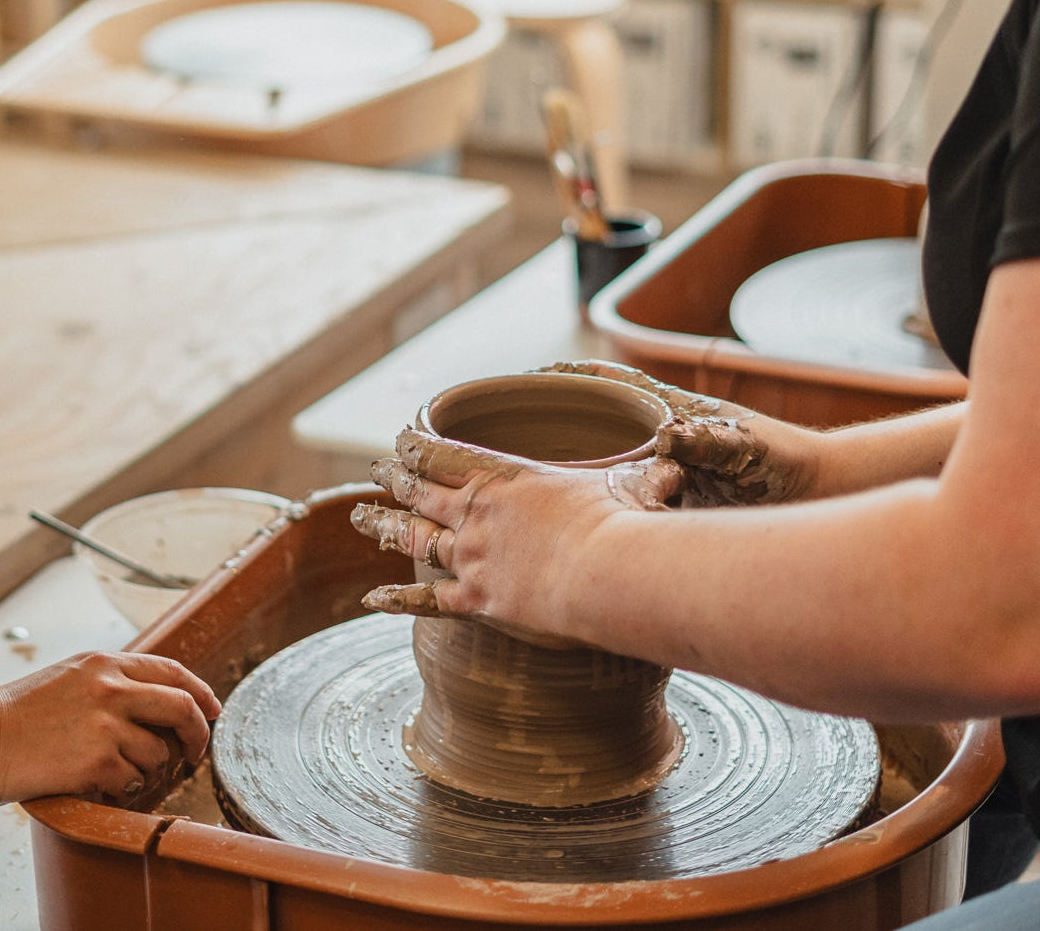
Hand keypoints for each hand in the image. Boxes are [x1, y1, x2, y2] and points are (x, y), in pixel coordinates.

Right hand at [0, 652, 220, 805]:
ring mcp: (106, 724)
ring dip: (151, 770)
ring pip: (158, 751)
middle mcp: (112, 688)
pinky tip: (105, 786)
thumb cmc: (16, 714)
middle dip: (199, 732)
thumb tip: (154, 697)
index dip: (201, 692)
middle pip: (182, 706)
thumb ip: (112, 680)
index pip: (173, 672)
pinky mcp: (95, 760)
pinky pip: (131, 779)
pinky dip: (125, 788)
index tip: (213, 710)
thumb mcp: (70, 676)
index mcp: (107, 664)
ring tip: (127, 774)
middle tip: (197, 751)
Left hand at [352, 426, 681, 644]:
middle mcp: (477, 513)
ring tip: (359, 516)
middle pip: (421, 491)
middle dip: (395, 478)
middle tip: (377, 470)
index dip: (417, 445)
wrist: (607, 569)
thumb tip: (680, 463)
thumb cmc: (624, 521)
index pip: (445, 453)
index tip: (401, 439)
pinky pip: (428, 600)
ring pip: (415, 538)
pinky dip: (397, 599)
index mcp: (506, 476)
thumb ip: (650, 474)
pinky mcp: (478, 600)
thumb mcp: (635, 484)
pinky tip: (370, 599)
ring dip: (384, 526)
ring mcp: (472, 557)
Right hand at [541, 361, 819, 504]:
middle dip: (548, 422)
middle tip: (503, 436)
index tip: (524, 377)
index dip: (565, 377)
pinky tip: (564, 531)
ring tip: (515, 487)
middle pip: (591, 420)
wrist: (817, 494)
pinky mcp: (671, 504)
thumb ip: (710, 441)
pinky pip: (619, 500)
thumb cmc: (785, 463)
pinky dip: (590, 507)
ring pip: (599, 463)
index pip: (607, 383)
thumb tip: (668, 435)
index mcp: (672, 412)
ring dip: (563, 469)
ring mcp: (663, 470)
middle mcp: (661, 437)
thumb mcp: (747, 450)